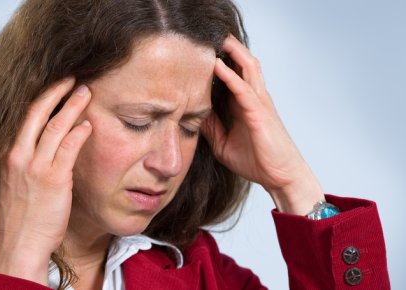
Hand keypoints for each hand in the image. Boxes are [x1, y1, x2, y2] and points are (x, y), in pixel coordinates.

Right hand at [0, 78, 91, 284]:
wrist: (18, 245)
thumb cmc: (19, 218)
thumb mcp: (14, 183)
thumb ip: (26, 162)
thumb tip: (45, 146)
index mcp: (8, 155)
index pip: (25, 117)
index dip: (42, 98)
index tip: (55, 87)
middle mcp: (19, 156)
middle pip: (38, 112)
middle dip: (57, 91)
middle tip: (73, 79)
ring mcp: (36, 166)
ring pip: (56, 125)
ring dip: (73, 106)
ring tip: (86, 93)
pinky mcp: (54, 179)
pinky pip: (69, 148)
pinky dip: (79, 133)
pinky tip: (88, 125)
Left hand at [202, 35, 323, 214]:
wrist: (280, 177)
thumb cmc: (256, 160)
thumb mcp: (221, 142)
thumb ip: (208, 126)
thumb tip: (188, 114)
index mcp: (244, 104)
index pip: (231, 74)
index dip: (217, 60)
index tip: (198, 50)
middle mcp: (253, 98)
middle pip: (241, 62)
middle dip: (227, 47)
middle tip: (207, 34)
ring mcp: (258, 103)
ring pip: (246, 67)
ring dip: (231, 51)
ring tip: (213, 38)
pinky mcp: (260, 113)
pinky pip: (244, 89)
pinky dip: (230, 76)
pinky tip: (216, 65)